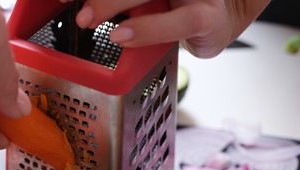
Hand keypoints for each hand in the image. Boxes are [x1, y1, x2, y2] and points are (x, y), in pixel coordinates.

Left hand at [62, 0, 269, 57]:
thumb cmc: (178, 5)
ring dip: (112, 3)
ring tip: (86, 19)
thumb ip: (122, 0)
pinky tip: (123, 36)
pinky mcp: (206, 14)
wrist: (225, 14)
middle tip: (73, 8)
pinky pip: (178, 22)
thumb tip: (80, 6)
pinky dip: (148, 29)